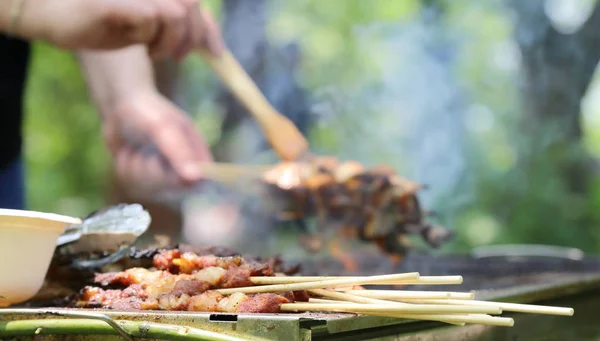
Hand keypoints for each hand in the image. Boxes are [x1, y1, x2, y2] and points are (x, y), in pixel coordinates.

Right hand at [9, 0, 223, 58]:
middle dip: (193, 38)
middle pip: (192, 4)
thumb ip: (177, 25)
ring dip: (170, 40)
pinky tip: (135, 42)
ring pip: (177, 12)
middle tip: (176, 57)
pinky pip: (152, 17)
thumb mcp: (146, 23)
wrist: (50, 12)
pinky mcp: (117, 0)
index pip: (195, 3)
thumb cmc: (98, 18)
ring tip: (151, 50)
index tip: (215, 52)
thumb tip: (215, 47)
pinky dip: (149, 36)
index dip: (208, 28)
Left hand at [102, 89, 212, 199]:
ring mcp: (162, 173)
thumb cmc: (147, 110)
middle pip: (172, 188)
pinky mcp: (143, 177)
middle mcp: (182, 166)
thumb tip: (194, 178)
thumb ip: (179, 152)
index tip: (169, 172)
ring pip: (150, 188)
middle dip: (154, 172)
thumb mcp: (163, 127)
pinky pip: (133, 185)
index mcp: (197, 152)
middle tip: (148, 156)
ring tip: (135, 149)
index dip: (186, 182)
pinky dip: (125, 168)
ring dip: (136, 168)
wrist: (118, 106)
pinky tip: (127, 153)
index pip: (202, 180)